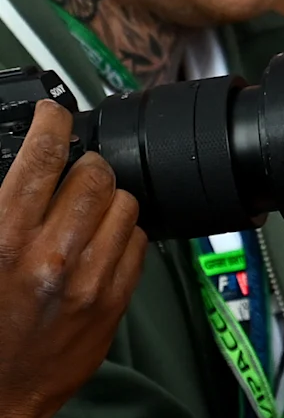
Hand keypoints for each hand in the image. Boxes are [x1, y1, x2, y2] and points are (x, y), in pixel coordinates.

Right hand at [0, 98, 144, 417]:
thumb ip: (0, 213)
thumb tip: (19, 175)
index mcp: (3, 241)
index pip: (41, 162)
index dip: (53, 125)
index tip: (55, 114)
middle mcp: (50, 258)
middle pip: (95, 177)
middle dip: (85, 166)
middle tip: (72, 170)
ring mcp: (89, 282)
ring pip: (124, 206)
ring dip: (107, 199)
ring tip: (86, 208)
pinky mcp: (114, 304)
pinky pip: (137, 245)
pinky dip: (123, 233)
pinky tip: (101, 241)